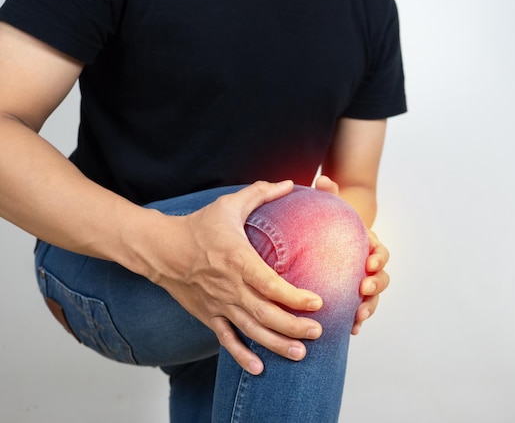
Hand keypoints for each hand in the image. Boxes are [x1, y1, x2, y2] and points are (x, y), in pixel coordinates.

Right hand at [150, 181, 323, 374]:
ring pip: (251, 330)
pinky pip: (226, 340)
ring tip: (300, 353)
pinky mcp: (209, 315)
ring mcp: (219, 304)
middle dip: (294, 326)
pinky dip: (242, 355)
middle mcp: (230, 286)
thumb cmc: (198, 226)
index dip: (294, 296)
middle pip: (266, 313)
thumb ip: (261, 193)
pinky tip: (260, 368)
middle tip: (319, 332)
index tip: (318, 303)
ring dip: (276, 344)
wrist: (161, 249)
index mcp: (238, 259)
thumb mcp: (229, 205)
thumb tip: (289, 182)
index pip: (270, 284)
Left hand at [313, 175, 389, 334]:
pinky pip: (359, 312)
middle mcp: (368, 266)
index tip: (368, 262)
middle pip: (382, 277)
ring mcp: (361, 284)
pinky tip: (351, 330)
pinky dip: (357, 321)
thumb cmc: (328, 225)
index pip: (380, 251)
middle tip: (364, 288)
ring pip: (373, 298)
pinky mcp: (351, 299)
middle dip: (376, 284)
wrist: (323, 241)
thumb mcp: (329, 209)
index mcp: (367, 245)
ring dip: (369, 307)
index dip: (378, 257)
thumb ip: (328, 194)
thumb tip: (323, 181)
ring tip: (358, 315)